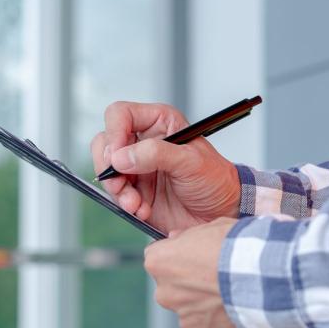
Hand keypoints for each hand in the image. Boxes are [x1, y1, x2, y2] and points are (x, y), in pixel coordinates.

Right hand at [90, 102, 240, 234]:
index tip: (118, 157)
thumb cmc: (215, 180)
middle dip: (109, 166)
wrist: (222, 212)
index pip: (120, 115)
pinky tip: (143, 210)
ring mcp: (138, 168)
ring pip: (107, 172)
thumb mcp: (190, 162)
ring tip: (136, 204)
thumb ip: (155, 154)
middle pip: (106, 143)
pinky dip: (125, 204)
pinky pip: (117, 195)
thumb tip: (121, 157)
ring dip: (118, 190)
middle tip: (120, 183)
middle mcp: (144, 142)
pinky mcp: (136, 191)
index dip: (114, 133)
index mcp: (159, 123)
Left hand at [144, 217, 246, 327]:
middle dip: (189, 283)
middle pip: (172, 288)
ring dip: (206, 303)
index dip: (177, 255)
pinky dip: (223, 320)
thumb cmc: (237, 246)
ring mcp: (186, 318)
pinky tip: (239, 307)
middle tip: (216, 275)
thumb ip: (188, 236)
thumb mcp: (211, 226)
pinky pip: (212, 327)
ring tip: (232, 292)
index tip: (193, 255)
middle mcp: (165, 294)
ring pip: (192, 310)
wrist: (263, 275)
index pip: (157, 258)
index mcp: (159, 263)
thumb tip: (176, 239)